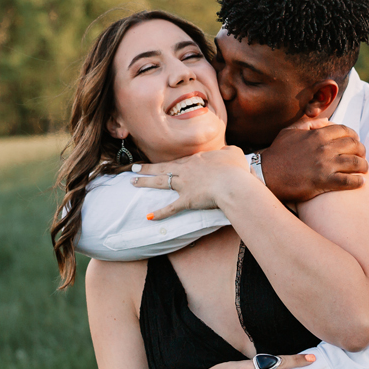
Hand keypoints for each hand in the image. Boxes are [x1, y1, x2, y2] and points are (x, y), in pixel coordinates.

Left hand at [129, 146, 253, 219]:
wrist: (233, 184)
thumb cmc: (236, 169)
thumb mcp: (234, 154)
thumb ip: (228, 151)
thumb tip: (227, 152)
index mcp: (197, 160)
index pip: (179, 160)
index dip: (167, 162)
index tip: (159, 163)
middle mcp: (186, 170)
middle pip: (163, 167)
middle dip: (147, 168)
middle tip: (134, 167)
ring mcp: (185, 184)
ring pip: (160, 182)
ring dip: (145, 182)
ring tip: (132, 182)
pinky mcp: (187, 200)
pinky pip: (171, 208)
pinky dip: (159, 213)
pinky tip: (148, 217)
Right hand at [259, 119, 367, 203]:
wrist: (266, 175)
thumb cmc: (277, 153)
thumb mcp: (290, 131)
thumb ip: (308, 124)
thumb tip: (324, 120)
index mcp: (318, 135)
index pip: (346, 131)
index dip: (354, 136)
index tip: (355, 142)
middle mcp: (324, 148)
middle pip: (355, 146)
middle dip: (361, 151)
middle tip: (360, 156)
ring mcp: (325, 165)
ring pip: (356, 163)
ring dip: (363, 166)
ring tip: (362, 170)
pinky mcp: (323, 182)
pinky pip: (349, 181)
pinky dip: (357, 182)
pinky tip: (359, 182)